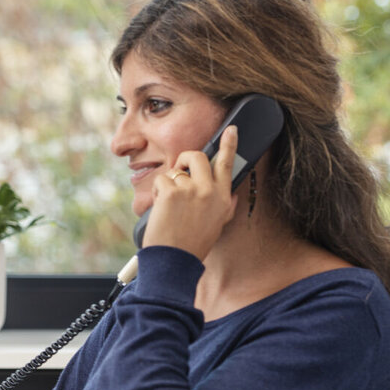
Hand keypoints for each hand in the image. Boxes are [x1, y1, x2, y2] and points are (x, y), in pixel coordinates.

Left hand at [143, 126, 238, 259]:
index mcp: (223, 199)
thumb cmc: (192, 245)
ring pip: (176, 170)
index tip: (231, 129)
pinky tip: (160, 207)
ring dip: (168, 183)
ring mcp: (192, 189)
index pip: (227, 165)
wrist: (174, 260)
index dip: (229, 145)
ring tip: (169, 205)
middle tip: (179, 170)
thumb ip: (224, 208)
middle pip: (198, 157)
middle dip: (185, 159)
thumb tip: (231, 197)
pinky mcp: (173, 191)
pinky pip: (162, 180)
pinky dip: (157, 192)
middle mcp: (210, 191)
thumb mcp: (217, 226)